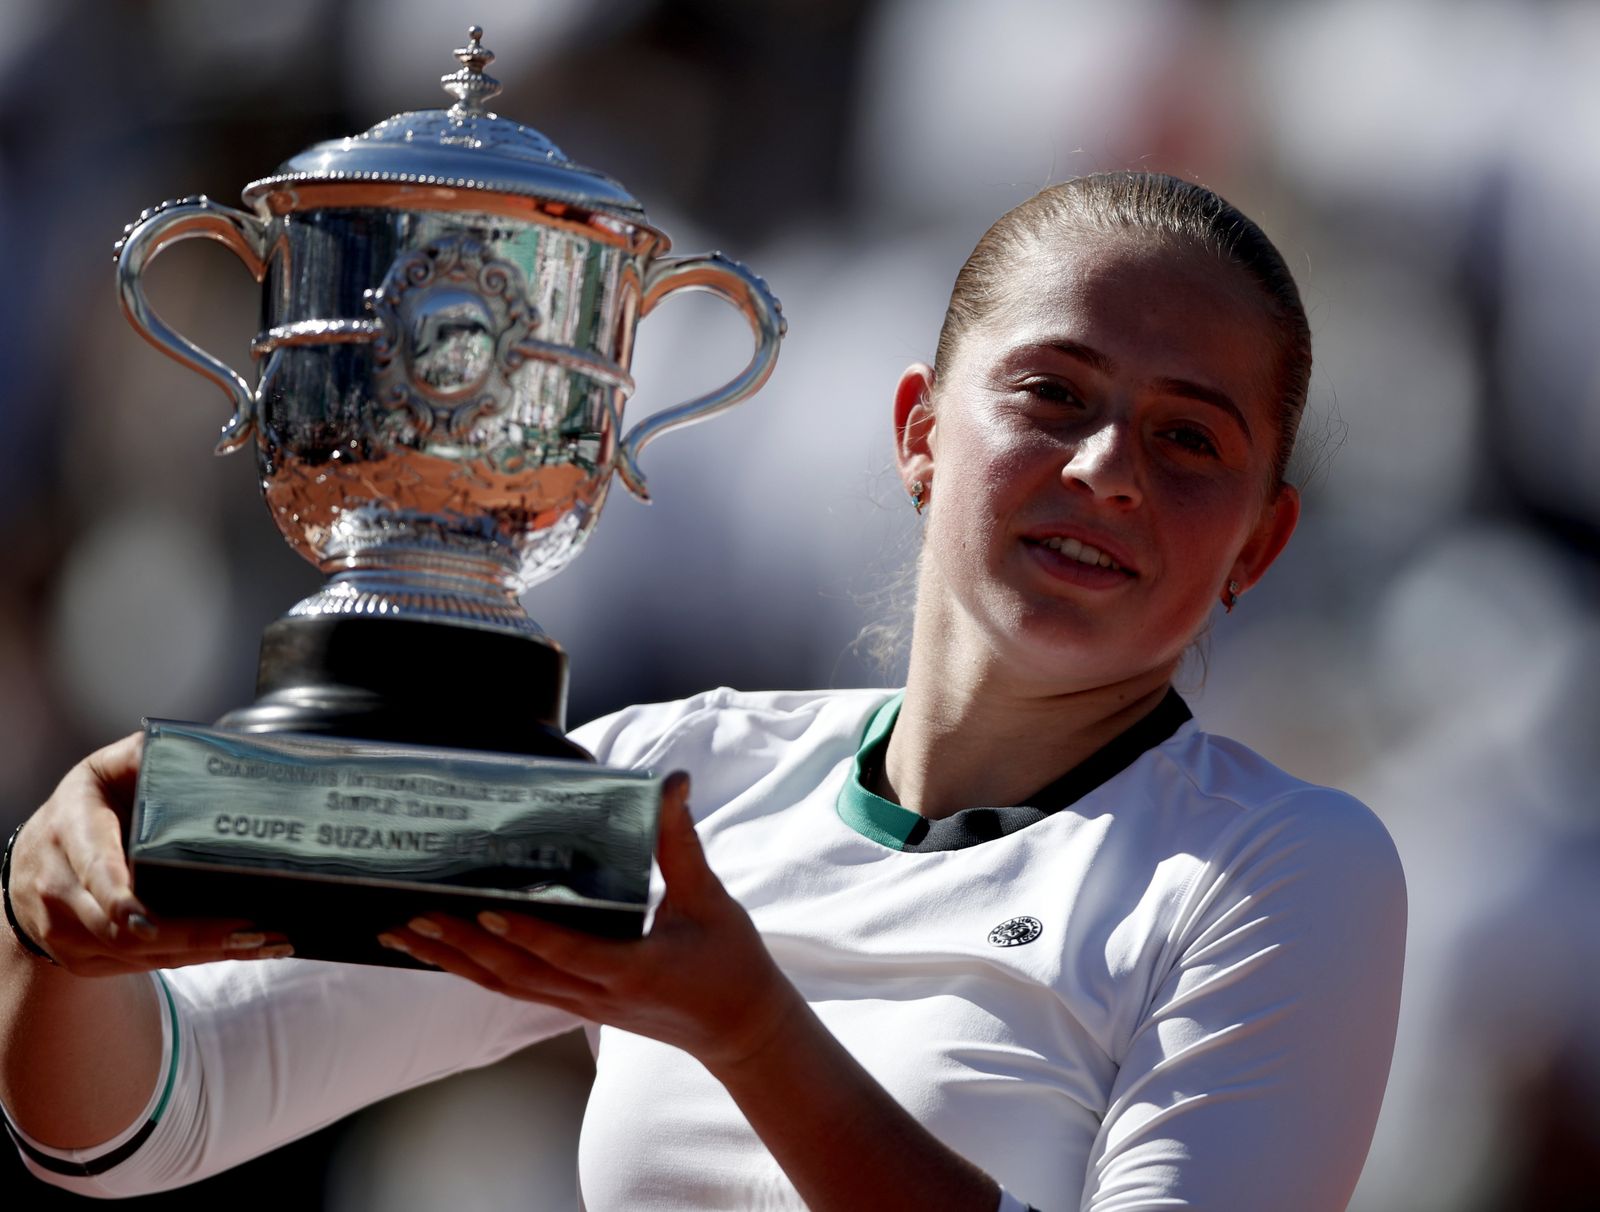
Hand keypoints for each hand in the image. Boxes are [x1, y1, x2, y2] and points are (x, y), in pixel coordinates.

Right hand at [6, 732, 292, 975]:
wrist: (34, 861)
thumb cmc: (87, 807)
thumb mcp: (105, 771)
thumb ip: (143, 755)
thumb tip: (196, 742)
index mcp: (71, 833)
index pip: (93, 871)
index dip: (117, 898)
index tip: (147, 920)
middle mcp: (60, 891)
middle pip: (123, 930)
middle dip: (194, 935)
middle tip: (256, 930)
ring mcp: (68, 933)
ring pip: (139, 955)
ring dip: (207, 952)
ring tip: (270, 942)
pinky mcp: (86, 961)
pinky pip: (144, 966)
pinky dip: (197, 959)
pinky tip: (245, 950)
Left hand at [378, 772, 803, 1072]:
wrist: (738, 1029)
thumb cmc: (729, 962)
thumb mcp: (710, 899)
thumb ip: (680, 843)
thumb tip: (671, 784)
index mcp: (634, 970)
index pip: (569, 953)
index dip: (527, 934)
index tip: (488, 911)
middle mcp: (597, 995)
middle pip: (518, 973)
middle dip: (462, 945)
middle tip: (413, 915)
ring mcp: (583, 1004)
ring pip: (506, 986)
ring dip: (453, 961)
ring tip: (404, 933)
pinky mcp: (576, 1004)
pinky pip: (515, 989)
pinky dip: (473, 971)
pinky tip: (440, 952)